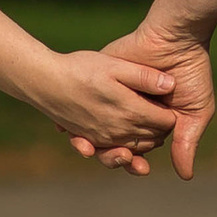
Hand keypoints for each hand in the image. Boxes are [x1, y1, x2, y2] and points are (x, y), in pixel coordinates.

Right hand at [46, 48, 180, 162]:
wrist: (45, 82)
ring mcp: (104, 139)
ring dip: (145, 145)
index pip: (165, 122)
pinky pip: (113, 152)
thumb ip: (144, 76)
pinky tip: (124, 141)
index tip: (169, 103)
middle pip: (153, 139)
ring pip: (135, 150)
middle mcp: (119, 131)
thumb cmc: (80, 69)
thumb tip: (171, 84)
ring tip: (148, 132)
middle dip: (162, 131)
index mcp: (130, 111)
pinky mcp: (90, 141)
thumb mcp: (115, 64)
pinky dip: (123, 150)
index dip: (171, 115)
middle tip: (163, 115)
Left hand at [71, 15, 215, 180]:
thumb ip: (185, 142)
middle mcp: (129, 108)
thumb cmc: (192, 73)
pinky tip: (75, 128)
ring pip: (94, 126)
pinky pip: (84, 101)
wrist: (178, 37)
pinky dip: (77, 116)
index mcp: (149, 118)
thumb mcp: (195, 112)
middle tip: (121, 159)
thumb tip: (185, 177)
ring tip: (94, 148)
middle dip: (113, 155)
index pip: (135, 147)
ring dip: (91, 142)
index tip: (137, 168)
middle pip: (112, 142)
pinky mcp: (102, 76)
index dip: (133, 160)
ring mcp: (114, 93)